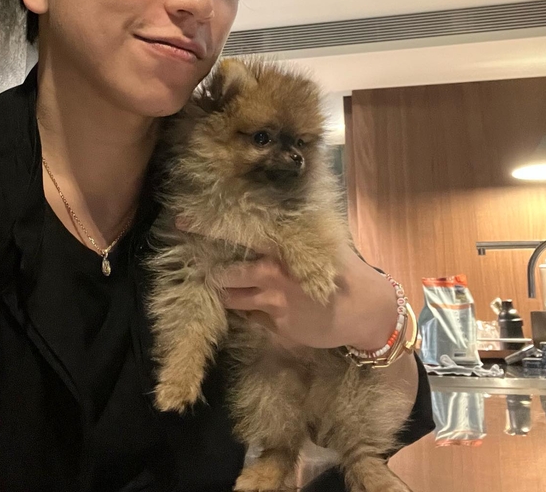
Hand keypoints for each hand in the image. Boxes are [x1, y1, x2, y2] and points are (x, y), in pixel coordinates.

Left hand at [175, 219, 398, 350]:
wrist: (365, 310)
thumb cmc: (341, 270)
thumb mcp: (318, 245)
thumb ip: (289, 237)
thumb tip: (264, 221)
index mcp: (280, 247)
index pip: (236, 232)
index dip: (206, 228)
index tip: (181, 221)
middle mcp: (272, 272)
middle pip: (224, 274)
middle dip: (212, 273)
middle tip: (203, 267)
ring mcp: (273, 301)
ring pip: (231, 298)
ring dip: (225, 294)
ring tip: (225, 288)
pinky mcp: (277, 325)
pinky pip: (250, 317)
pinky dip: (248, 311)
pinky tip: (258, 307)